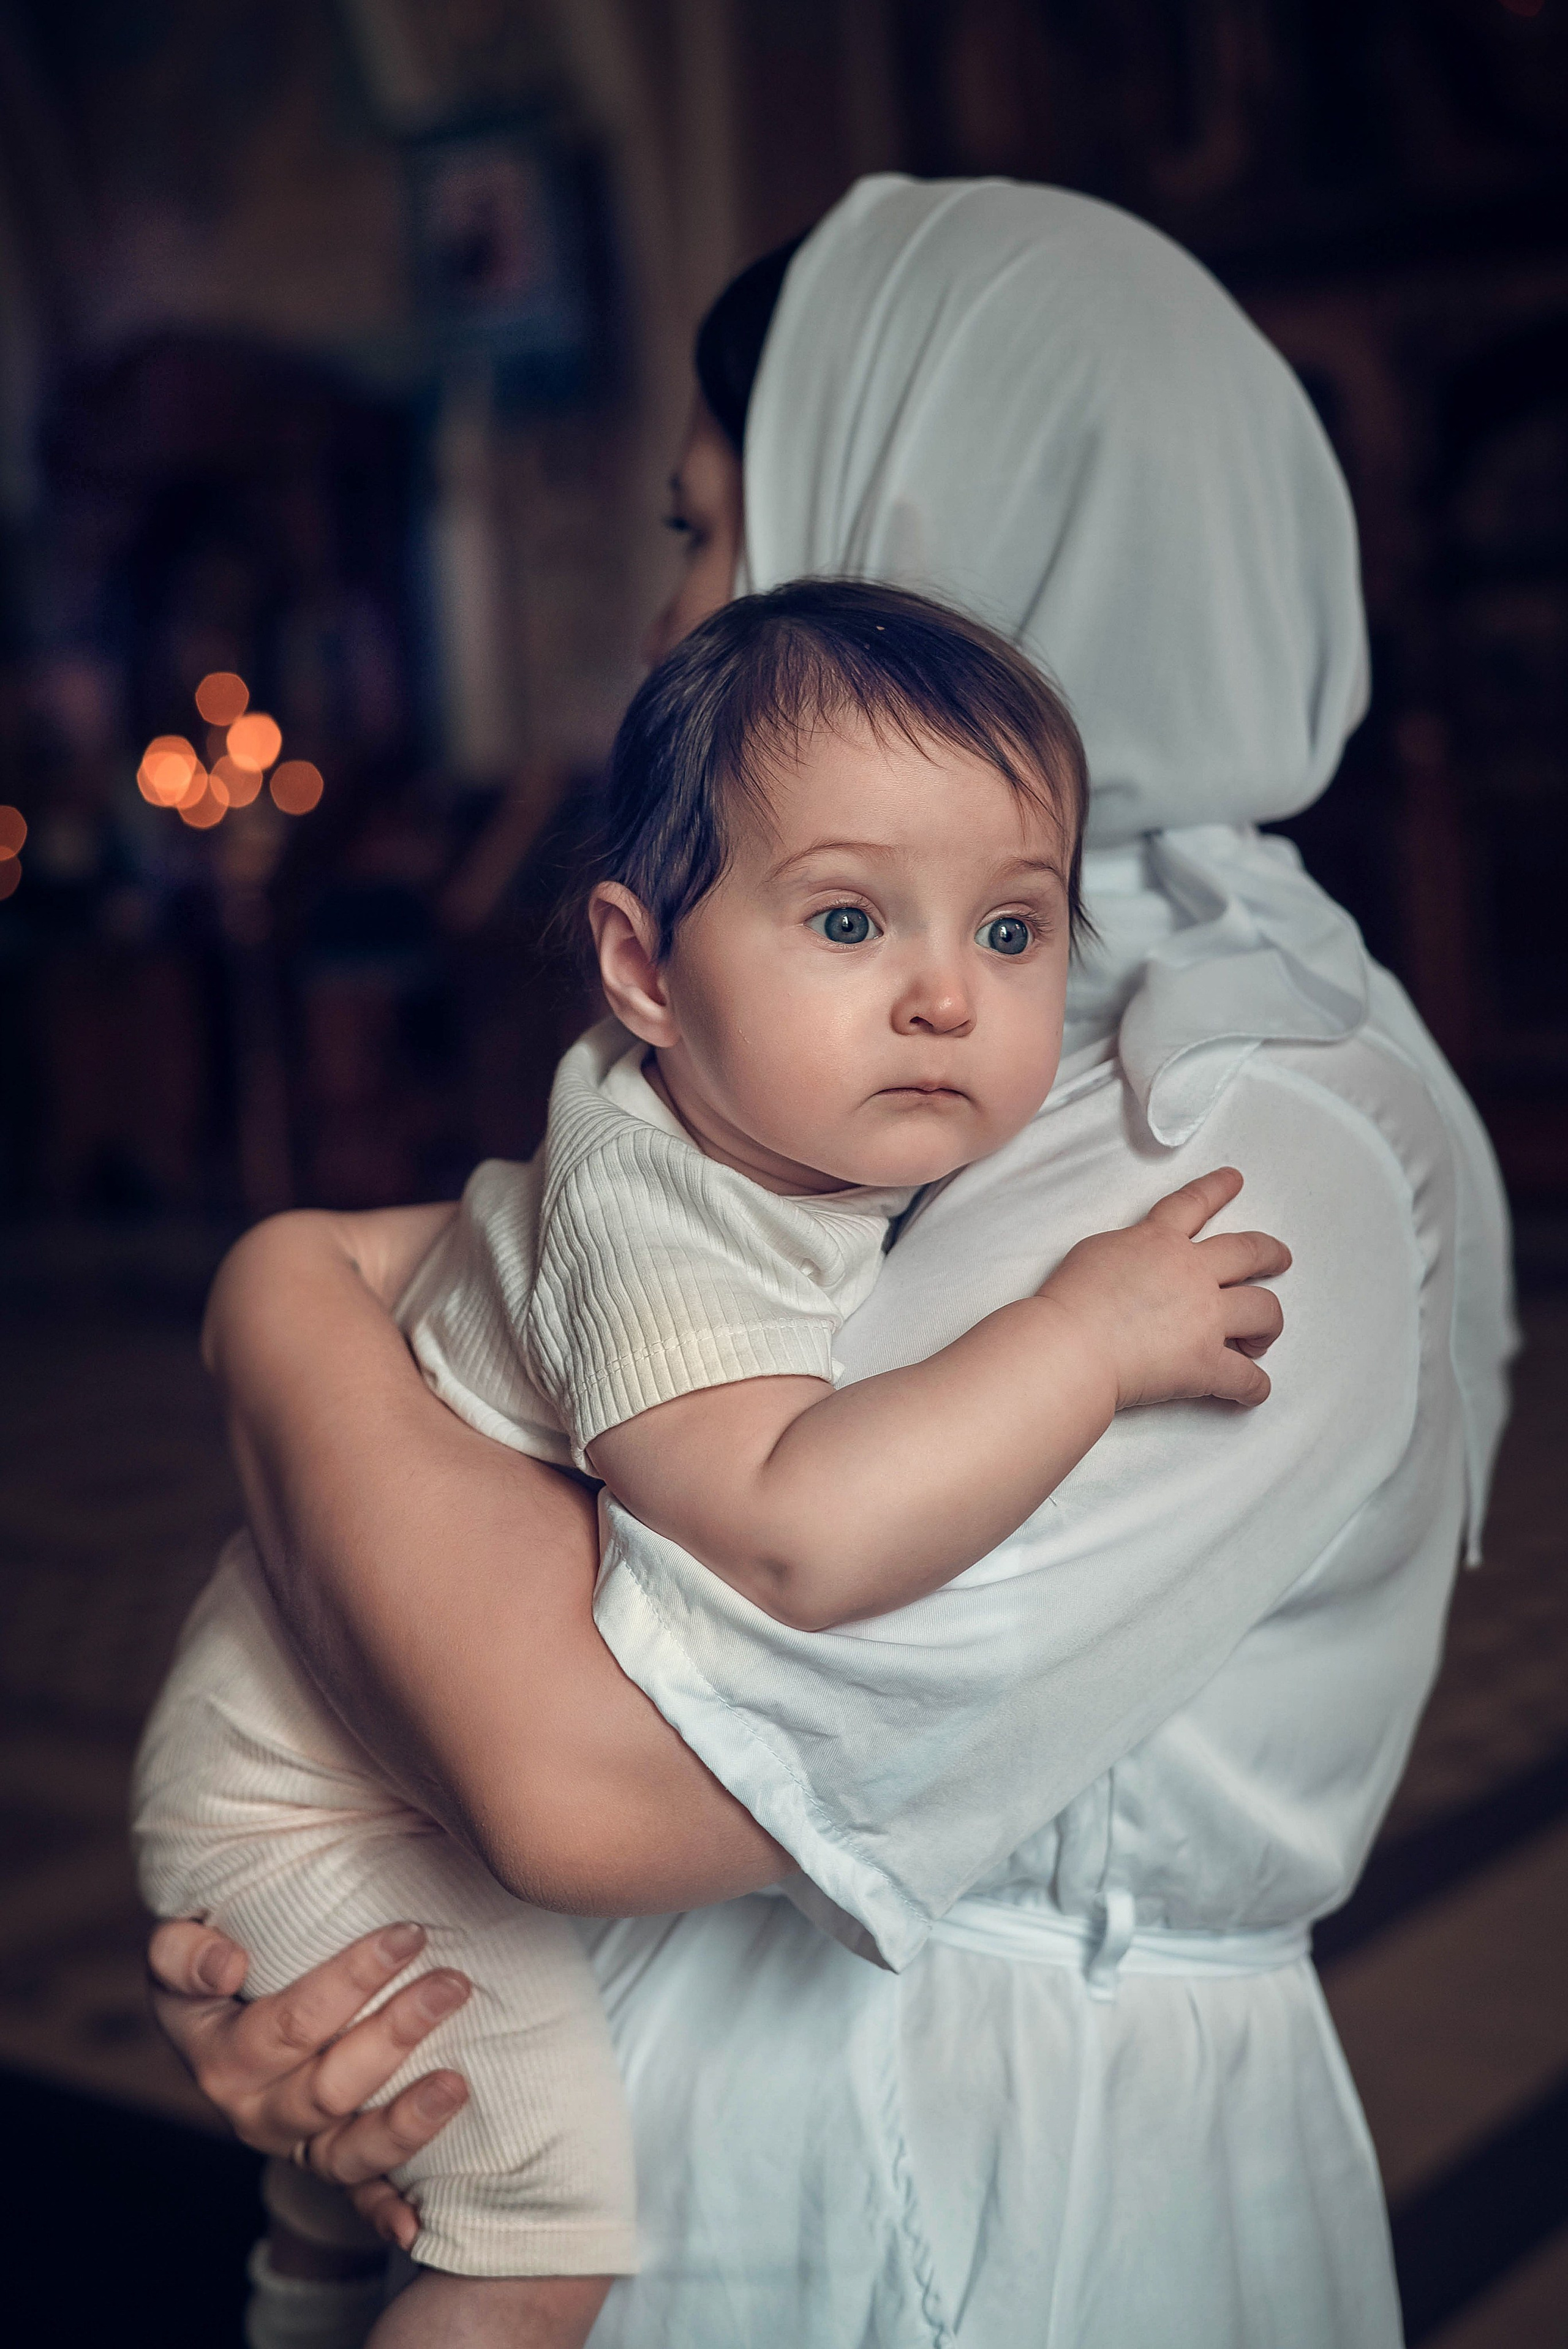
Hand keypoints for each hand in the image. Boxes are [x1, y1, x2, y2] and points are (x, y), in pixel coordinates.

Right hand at [147, 1919, 472, 2249]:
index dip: (351, 1980)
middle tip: (452, 1985)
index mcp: (222, 2060)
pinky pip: (356, 2198)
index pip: (290, 2024)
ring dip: (406, 2121)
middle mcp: (257, 2114)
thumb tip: (226, 1968)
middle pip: (329, 2086)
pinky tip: (413, 2226)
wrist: (221, 2017)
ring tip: (455, 2084)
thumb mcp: (176, 1947)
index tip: (408, 1936)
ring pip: (347, 2151)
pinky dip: (383, 2214)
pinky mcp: (328, 2164)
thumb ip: (184, 1952)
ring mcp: (296, 2146)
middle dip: (395, 2033)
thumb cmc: (211, 1968)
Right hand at [1037, 1167, 1289, 1410]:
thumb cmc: (1069, 1302)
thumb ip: (1128, 1250)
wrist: (1071, 1345)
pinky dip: (1254, 1385)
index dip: (1217, 1189)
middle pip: (1248, 1252)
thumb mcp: (1094, 1253)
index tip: (1234, 1180)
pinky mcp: (1205, 1362)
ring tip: (1263, 1337)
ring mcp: (1205, 1317)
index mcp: (1159, 1241)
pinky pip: (1245, 1376)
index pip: (1194, 1204)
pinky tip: (1253, 1390)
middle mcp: (1192, 1272)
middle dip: (1270, 1254)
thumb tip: (1138, 1261)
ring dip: (1269, 1324)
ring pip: (1263, 1310)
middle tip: (1280, 1260)